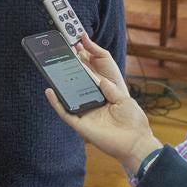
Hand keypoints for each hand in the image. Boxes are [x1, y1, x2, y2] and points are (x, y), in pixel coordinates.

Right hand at [45, 42, 160, 174]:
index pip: (90, 73)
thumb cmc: (133, 120)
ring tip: (53, 65)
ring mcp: (85, 112)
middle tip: (63, 50)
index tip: (78, 44)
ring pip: (68, 95)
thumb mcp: (123, 97)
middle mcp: (92, 101)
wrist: (136, 142)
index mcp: (103, 93)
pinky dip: (56, 102)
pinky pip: (64, 112)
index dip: (84, 60)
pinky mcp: (80, 124)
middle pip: (77, 81)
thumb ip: (109, 86)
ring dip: (60, 81)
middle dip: (70, 66)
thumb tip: (96, 78)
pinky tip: (49, 90)